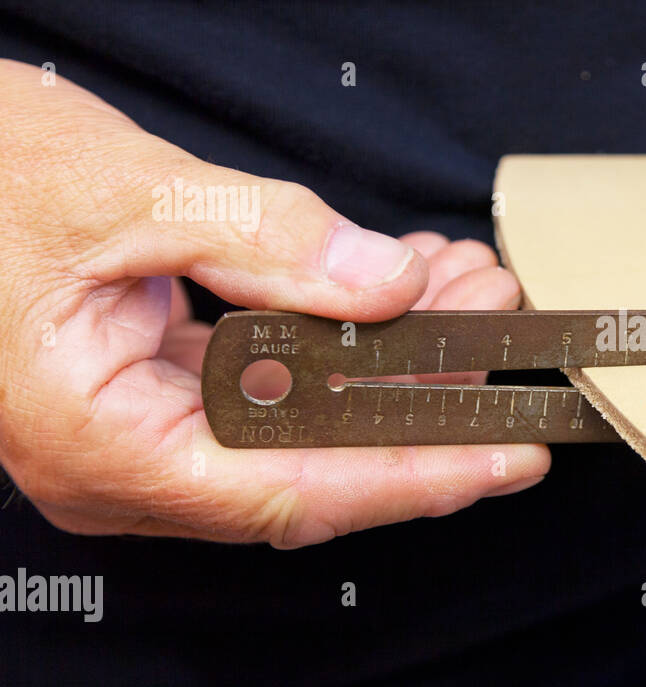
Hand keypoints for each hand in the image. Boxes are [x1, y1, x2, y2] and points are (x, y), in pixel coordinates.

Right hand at [0, 61, 548, 546]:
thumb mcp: (120, 193)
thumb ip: (263, 240)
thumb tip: (385, 282)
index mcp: (101, 443)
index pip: (293, 493)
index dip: (413, 478)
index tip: (504, 458)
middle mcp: (122, 458)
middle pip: (311, 463)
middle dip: (418, 398)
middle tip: (494, 328)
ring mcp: (135, 426)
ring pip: (297, 421)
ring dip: (386, 359)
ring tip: (460, 292)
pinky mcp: (148, 386)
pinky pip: (265, 382)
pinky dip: (334, 337)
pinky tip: (390, 286)